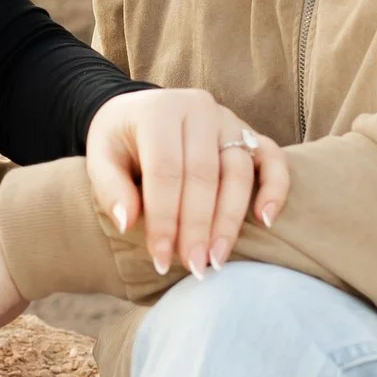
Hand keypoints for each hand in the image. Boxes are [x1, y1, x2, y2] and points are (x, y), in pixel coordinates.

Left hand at [86, 88, 286, 276]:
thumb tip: (127, 223)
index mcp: (160, 112)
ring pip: (238, 171)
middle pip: (204, 174)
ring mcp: (229, 119)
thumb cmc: (120, 141)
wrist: (139, 112)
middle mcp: (199, 109)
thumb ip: (110, 188)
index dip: (165, 219)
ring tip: (217, 258)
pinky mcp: (250, 132)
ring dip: (230, 220)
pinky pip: (272, 157)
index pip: (166, 171)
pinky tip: (266, 220)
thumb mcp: (100, 157)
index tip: (162, 260)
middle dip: (198, 227)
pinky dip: (276, 188)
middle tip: (194, 267)